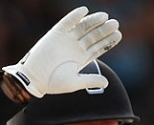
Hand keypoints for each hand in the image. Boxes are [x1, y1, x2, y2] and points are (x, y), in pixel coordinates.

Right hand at [2, 6, 121, 97]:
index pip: (98, 47)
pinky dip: (74, 16)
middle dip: (104, 30)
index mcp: (81, 58)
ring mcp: (66, 39)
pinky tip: (84, 11)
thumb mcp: (74, 82)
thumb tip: (106, 83)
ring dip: (93, 21)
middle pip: (93, 36)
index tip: (118, 35)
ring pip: (83, 27)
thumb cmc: (53, 83)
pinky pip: (66, 22)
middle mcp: (75, 47)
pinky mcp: (56, 34)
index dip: (108, 41)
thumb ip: (90, 80)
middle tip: (115, 24)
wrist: (34, 78)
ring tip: (104, 17)